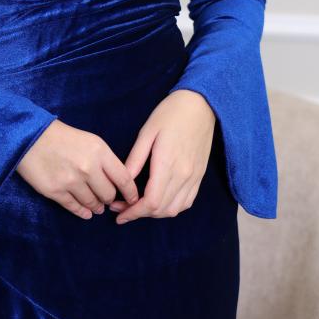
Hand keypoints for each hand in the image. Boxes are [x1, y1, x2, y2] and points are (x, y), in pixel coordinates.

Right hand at [15, 118, 139, 218]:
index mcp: (100, 151)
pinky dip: (82, 212)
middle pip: (109, 194)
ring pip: (93, 203)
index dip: (131, 193)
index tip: (133, 199)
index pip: (124, 179)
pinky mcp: (56, 191)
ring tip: (96, 206)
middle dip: (109, 198)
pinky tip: (86, 212)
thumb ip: (105, 160)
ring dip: (96, 206)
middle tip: (106, 198)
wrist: (30, 136)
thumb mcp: (90, 141)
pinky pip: (75, 208)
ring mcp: (71, 181)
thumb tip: (116, 183)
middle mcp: (88, 168)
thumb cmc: (62, 136)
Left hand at [108, 89, 215, 222]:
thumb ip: (135, 159)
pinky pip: (186, 202)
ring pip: (174, 209)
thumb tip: (122, 181)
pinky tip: (159, 201)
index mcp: (167, 164)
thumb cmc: (170, 114)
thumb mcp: (147, 132)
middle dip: (139, 214)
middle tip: (122, 208)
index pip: (151, 202)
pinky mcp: (200, 176)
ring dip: (155, 213)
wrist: (200, 105)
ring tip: (138, 206)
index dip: (133, 212)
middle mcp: (183, 176)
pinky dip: (171, 207)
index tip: (118, 214)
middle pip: (161, 209)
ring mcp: (194, 178)